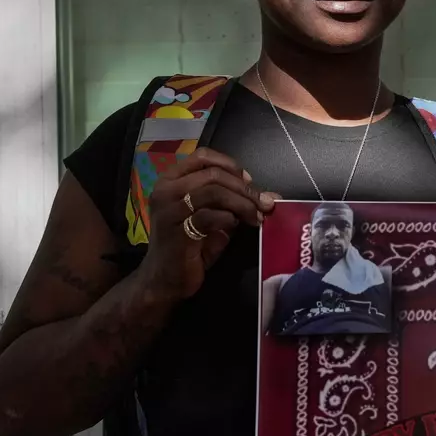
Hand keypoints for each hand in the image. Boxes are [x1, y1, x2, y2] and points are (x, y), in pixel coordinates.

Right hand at [136, 148, 278, 300]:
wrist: (165, 279)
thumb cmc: (190, 246)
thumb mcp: (213, 218)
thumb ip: (233, 203)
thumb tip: (270, 196)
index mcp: (171, 180)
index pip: (202, 156)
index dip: (230, 165)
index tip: (249, 181)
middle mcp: (166, 190)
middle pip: (213, 174)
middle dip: (244, 187)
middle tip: (263, 203)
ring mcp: (169, 209)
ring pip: (213, 192)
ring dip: (241, 203)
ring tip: (256, 216)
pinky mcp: (177, 230)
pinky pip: (209, 216)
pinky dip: (229, 218)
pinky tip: (236, 226)